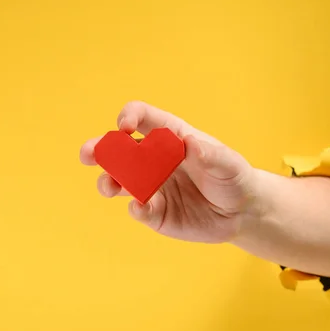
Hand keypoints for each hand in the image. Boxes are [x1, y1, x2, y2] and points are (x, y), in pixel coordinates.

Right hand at [80, 101, 260, 243]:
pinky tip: (140, 207)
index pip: (142, 118)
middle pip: (119, 150)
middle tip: (87, 154)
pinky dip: (136, 208)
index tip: (123, 127)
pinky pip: (139, 209)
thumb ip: (210, 154)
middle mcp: (154, 160)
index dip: (129, 116)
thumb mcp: (229, 163)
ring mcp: (152, 187)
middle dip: (99, 149)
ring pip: (119, 181)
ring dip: (109, 181)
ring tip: (109, 187)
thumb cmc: (234, 178)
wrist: (241, 213)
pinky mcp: (155, 213)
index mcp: (169, 137)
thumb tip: (189, 143)